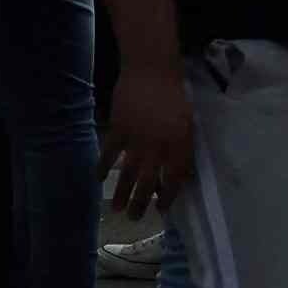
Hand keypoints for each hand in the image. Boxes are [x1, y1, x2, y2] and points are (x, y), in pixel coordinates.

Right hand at [106, 51, 194, 210]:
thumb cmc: (174, 97)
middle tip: (134, 218)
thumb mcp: (188, 124)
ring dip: (121, 193)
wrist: (152, 70)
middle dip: (140, 203)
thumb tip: (182, 176)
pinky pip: (109, 153)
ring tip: (117, 209)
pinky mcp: (119, 128)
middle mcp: (158, 146)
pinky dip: (103, 167)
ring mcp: (136, 138)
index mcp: (179, 144)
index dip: (168, 196)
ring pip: (128, 173)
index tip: (161, 208)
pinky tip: (99, 178)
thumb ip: (184, 151)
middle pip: (148, 182)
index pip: (174, 178)